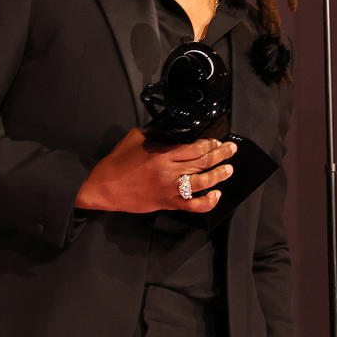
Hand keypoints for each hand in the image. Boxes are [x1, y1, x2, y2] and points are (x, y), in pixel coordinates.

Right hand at [75, 128, 237, 212]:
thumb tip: (169, 130)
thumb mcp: (135, 138)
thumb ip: (155, 135)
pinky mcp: (167, 203)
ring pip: (201, 183)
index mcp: (162, 154)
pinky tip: (215, 195)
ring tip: (228, 170)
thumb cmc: (118, 162)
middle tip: (231, 150)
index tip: (217, 141)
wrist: (104, 188)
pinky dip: (207, 202)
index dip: (209, 144)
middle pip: (202, 163)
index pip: (194, 148)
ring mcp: (169, 189)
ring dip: (218, 176)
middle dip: (220, 155)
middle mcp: (169, 171)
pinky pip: (192, 206)